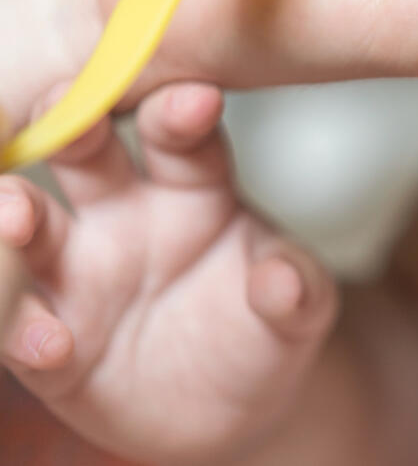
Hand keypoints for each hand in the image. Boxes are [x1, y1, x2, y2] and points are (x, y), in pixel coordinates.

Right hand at [0, 84, 336, 464]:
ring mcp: (79, 272)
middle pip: (87, 154)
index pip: (180, 136)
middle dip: (72, 124)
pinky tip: (50, 343)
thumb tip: (285, 281)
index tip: (196, 99)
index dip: (182, 113)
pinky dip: (24, 330)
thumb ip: (295, 290)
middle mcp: (124, 213)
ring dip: (15, 212)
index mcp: (192, 186)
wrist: (234, 407)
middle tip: (67, 111)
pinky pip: (23, 328)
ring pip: (33, 227)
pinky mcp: (52, 341)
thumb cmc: (266, 329)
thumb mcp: (300, 311)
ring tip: (16, 216)